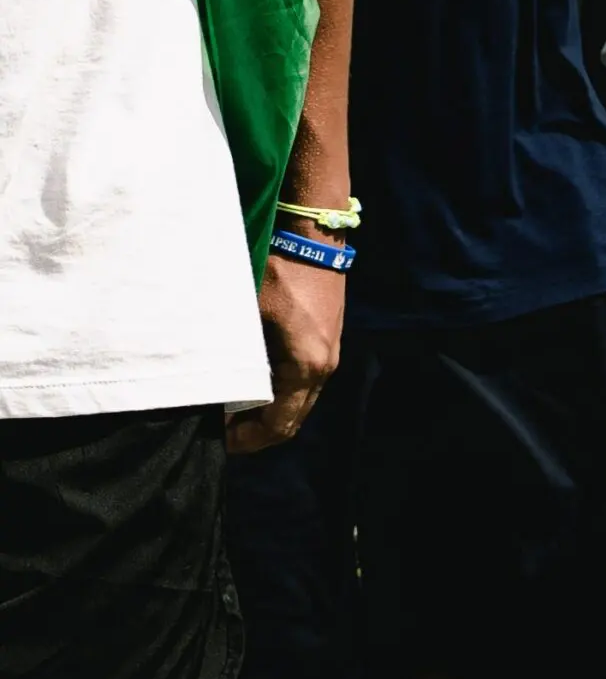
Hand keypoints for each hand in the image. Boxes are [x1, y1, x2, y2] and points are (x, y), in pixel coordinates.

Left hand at [226, 254, 343, 453]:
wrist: (313, 235)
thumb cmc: (276, 271)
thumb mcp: (243, 314)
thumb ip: (229, 353)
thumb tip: (202, 382)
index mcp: (305, 366)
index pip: (279, 425)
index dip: (247, 440)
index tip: (219, 442)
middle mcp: (324, 366)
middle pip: (293, 420)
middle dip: (257, 432)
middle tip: (222, 432)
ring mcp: (329, 353)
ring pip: (300, 401)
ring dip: (268, 411)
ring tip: (233, 407)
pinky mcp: (327, 340)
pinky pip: (304, 381)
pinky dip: (279, 392)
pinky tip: (253, 379)